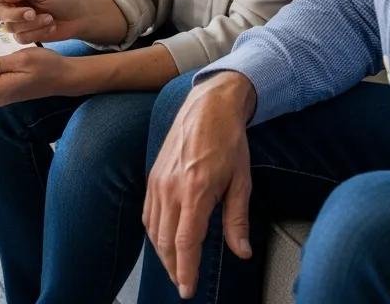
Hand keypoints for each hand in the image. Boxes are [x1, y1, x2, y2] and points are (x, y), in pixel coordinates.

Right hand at [0, 0, 86, 42]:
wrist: (79, 16)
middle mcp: (13, 5)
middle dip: (15, 14)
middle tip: (31, 12)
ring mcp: (18, 21)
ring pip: (10, 27)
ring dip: (32, 24)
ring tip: (48, 18)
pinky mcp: (25, 35)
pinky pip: (21, 38)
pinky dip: (37, 32)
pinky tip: (49, 26)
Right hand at [143, 73, 255, 298]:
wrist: (209, 105)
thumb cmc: (228, 139)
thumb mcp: (241, 180)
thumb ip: (237, 219)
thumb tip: (242, 251)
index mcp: (196, 190)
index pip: (186, 242)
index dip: (185, 270)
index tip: (187, 289)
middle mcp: (172, 187)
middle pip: (166, 241)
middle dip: (174, 267)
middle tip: (184, 283)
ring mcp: (158, 180)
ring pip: (154, 229)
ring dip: (163, 252)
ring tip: (176, 266)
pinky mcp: (153, 175)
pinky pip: (148, 213)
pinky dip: (155, 232)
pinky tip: (164, 239)